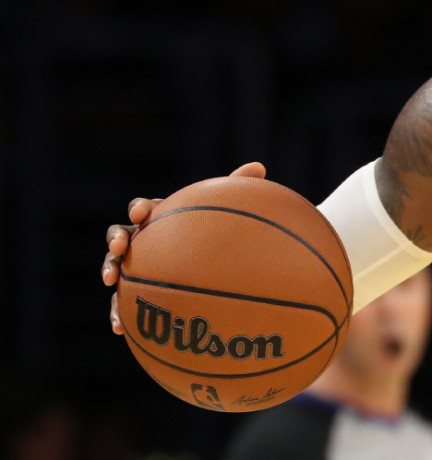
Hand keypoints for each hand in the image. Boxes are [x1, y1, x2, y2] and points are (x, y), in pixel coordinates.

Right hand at [102, 162, 266, 333]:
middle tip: (120, 246)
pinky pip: (122, 302)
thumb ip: (237, 190)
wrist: (213, 268)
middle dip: (116, 237)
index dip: (141, 208)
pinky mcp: (136, 292)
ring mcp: (136, 266)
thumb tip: (259, 166)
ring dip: (109, 269)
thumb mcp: (229, 215)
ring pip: (115, 266)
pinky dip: (117, 311)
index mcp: (160, 218)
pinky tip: (119, 327)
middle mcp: (142, 240)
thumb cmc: (218, 235)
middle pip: (119, 233)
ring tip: (110, 281)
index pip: (144, 208)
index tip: (144, 213)